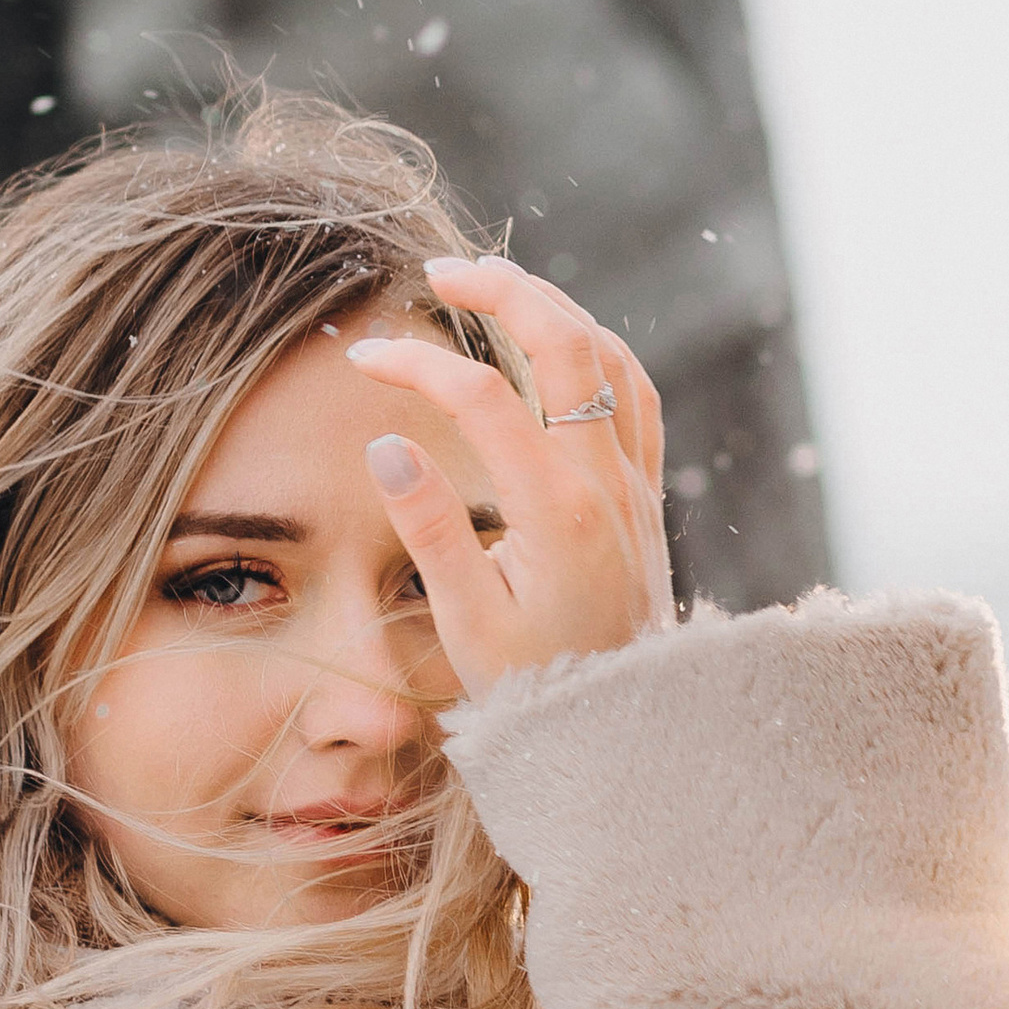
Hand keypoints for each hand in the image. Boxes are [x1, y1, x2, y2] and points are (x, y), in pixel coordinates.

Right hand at [345, 259, 673, 701]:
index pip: (480, 399)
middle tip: (439, 274)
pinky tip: (563, 340)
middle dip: (502, 292)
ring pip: (610, 358)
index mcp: (556, 514)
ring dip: (555, 309)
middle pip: (566, 346)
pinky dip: (599, 350)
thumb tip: (387, 446)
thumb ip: (430, 532)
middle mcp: (606, 486)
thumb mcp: (468, 629)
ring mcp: (635, 486)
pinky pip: (637, 397)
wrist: (627, 735)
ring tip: (494, 285)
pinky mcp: (647, 498)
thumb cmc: (538, 691)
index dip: (415, 365)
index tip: (362, 359)